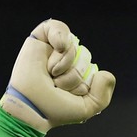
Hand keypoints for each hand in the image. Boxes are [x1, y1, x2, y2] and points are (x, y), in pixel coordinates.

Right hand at [0, 19, 115, 131]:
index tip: (68, 95)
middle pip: (84, 56)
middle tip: (56, 85)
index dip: (83, 84)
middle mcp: (67, 60)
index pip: (93, 69)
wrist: (32, 106)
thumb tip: (104, 73)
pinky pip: (59, 27)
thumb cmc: (56, 110)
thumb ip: (103, 96)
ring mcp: (53, 49)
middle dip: (73, 76)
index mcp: (78, 74)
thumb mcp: (87, 108)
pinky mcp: (40, 39)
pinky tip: (58, 47)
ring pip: (73, 46)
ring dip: (64, 63)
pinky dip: (61, 36)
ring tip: (51, 74)